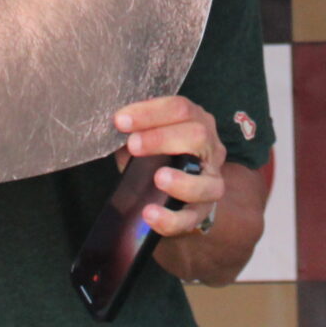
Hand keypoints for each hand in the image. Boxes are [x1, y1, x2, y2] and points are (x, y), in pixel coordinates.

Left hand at [115, 95, 225, 235]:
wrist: (175, 196)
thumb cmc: (158, 158)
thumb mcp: (147, 138)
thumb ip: (135, 131)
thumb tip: (115, 124)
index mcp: (196, 122)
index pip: (180, 108)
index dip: (150, 112)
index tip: (121, 120)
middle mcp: (210, 150)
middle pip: (198, 136)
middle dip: (163, 138)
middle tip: (133, 145)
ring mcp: (210, 182)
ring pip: (207, 182)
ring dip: (182, 180)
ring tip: (158, 178)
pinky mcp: (201, 213)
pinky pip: (190, 218)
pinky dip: (170, 218)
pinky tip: (150, 214)